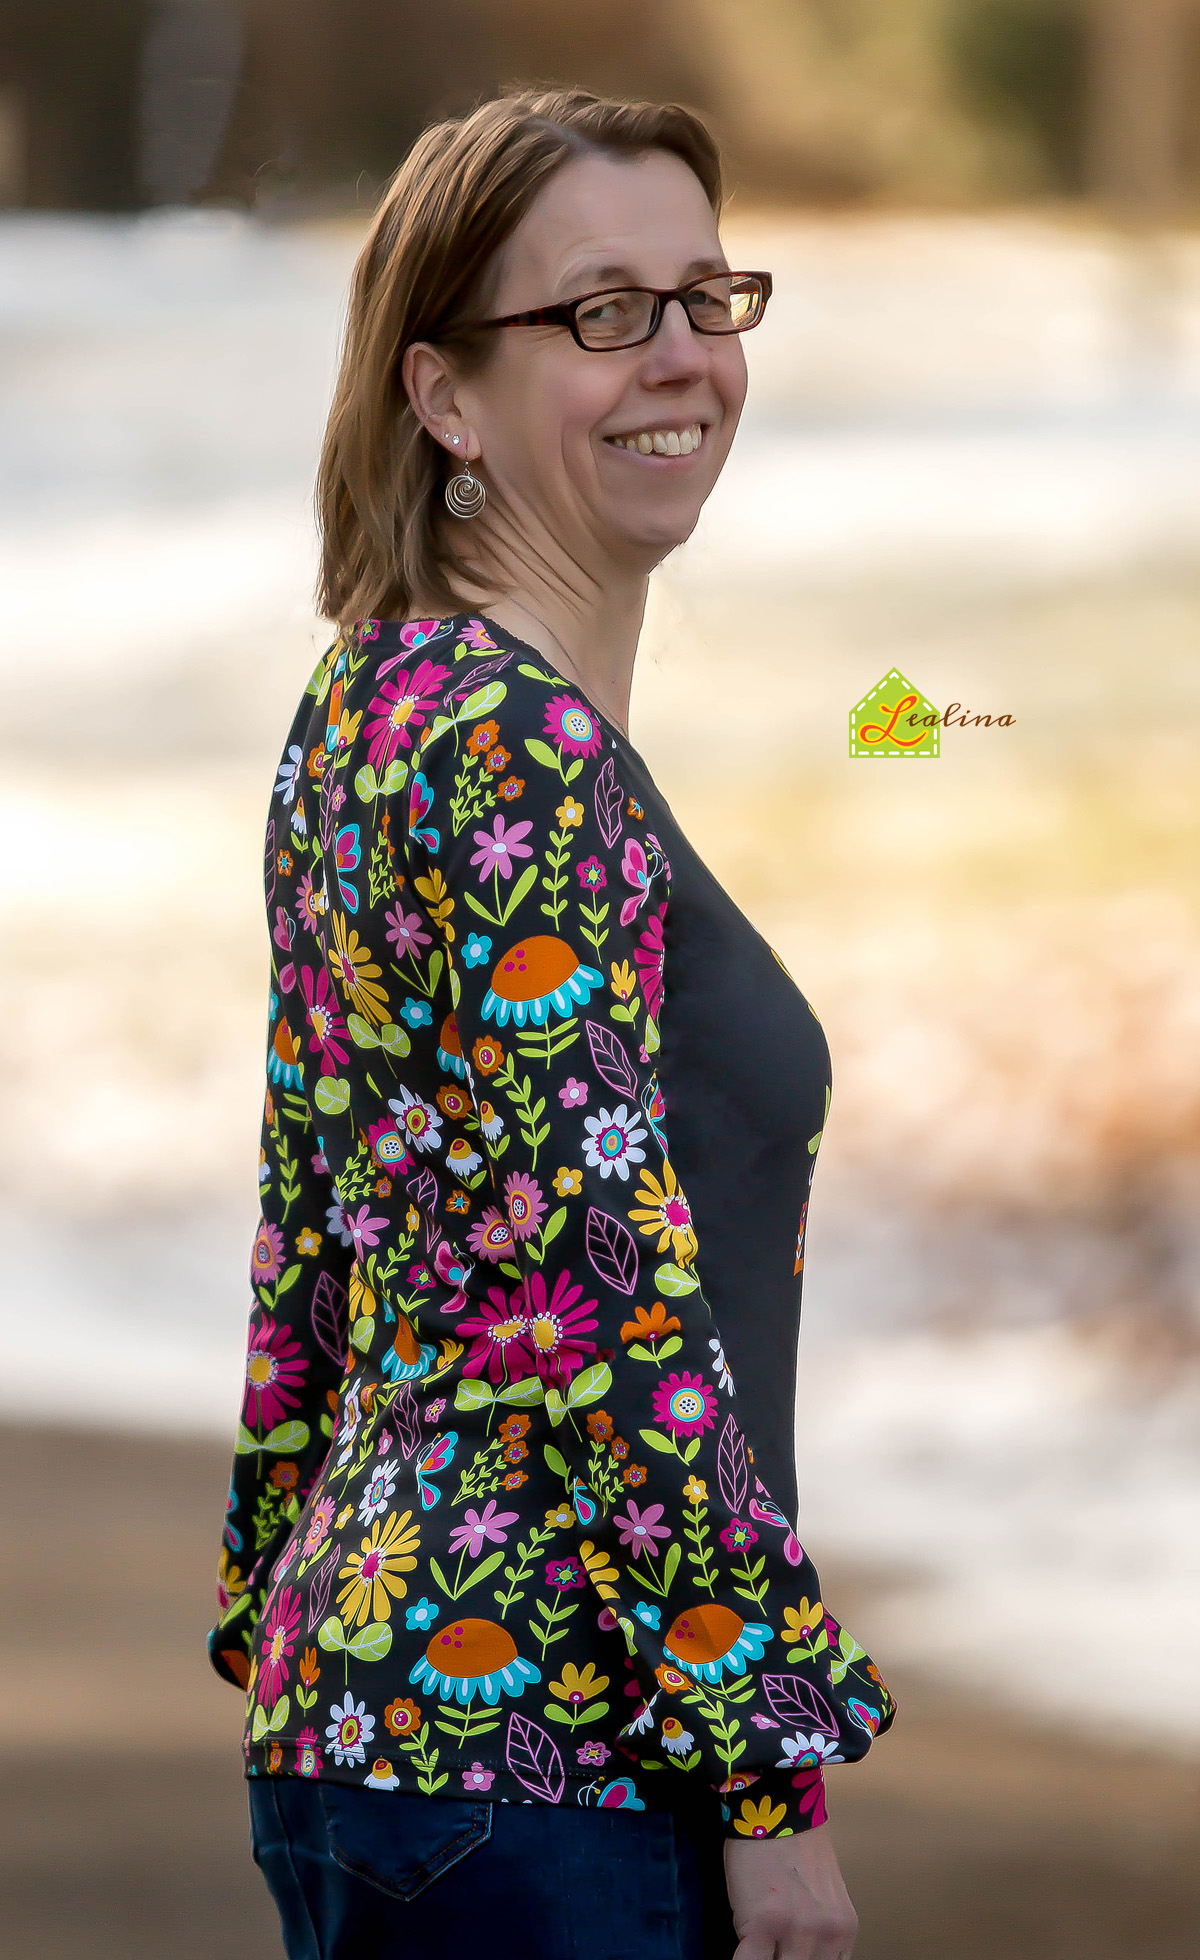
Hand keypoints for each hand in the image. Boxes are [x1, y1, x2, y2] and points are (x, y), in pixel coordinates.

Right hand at [724, 1823, 857, 1959]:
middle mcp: (825, 1933)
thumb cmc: (794, 1844)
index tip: (786, 1955)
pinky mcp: (762, 1923)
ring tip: (756, 1948)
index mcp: (843, 1930)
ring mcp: (795, 1930)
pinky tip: (741, 1950)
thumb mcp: (822, 1898)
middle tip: (773, 1950)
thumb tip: (804, 1956)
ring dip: (763, 1959)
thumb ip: (818, 1934)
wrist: (776, 1802)